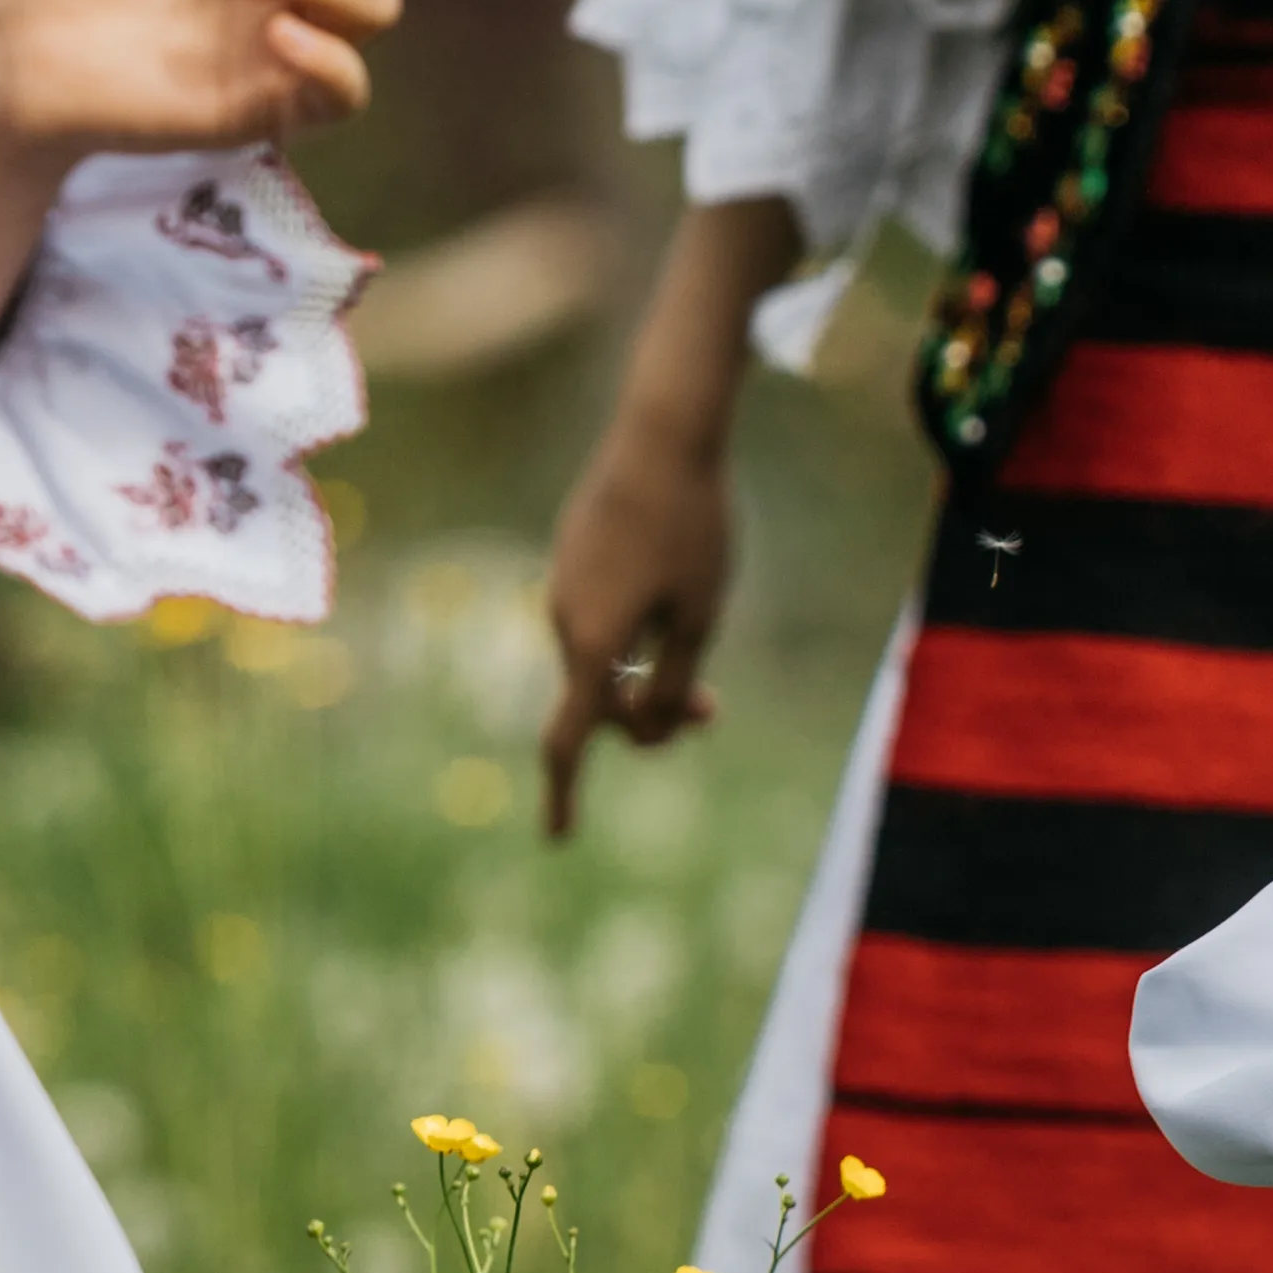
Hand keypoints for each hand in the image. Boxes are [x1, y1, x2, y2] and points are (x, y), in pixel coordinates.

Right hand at [542, 410, 736, 836]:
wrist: (662, 434)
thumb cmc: (692, 528)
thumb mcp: (700, 617)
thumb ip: (673, 682)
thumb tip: (647, 733)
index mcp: (591, 642)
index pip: (571, 736)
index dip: (566, 792)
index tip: (560, 837)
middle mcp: (563, 618)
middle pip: (602, 696)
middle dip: (651, 714)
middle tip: (712, 710)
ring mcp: (564, 583)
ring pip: (604, 654)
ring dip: (649, 669)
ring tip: (706, 649)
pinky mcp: (574, 555)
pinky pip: (601, 615)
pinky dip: (636, 630)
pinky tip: (676, 586)